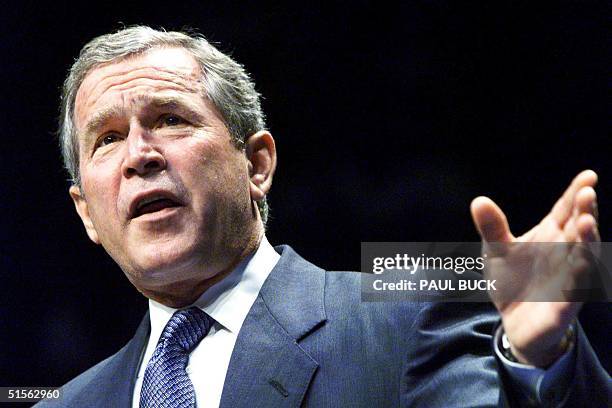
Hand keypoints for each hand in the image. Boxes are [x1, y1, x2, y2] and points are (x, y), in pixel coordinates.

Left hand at [470, 170, 599, 366]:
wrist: (511, 322)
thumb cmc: (511, 281)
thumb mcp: (495, 251)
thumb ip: (492, 227)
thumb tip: (478, 201)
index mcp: (551, 235)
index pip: (566, 210)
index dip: (577, 193)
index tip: (588, 176)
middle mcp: (566, 252)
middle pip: (580, 228)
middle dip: (585, 211)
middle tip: (587, 193)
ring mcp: (570, 277)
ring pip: (585, 256)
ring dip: (589, 240)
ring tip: (587, 221)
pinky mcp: (566, 303)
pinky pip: (577, 288)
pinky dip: (580, 276)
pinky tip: (581, 263)